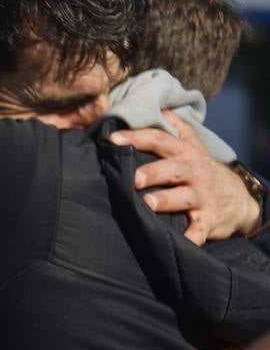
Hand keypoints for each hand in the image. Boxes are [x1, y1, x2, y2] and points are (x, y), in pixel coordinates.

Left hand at [109, 112, 260, 245]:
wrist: (237, 199)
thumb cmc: (201, 172)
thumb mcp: (193, 147)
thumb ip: (175, 129)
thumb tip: (160, 108)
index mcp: (184, 154)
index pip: (160, 140)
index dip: (137, 138)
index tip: (113, 140)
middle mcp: (193, 172)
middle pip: (173, 168)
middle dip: (153, 172)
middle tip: (133, 178)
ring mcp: (202, 196)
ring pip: (184, 197)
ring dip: (166, 201)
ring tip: (147, 204)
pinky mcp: (208, 219)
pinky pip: (200, 229)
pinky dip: (193, 236)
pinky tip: (183, 241)